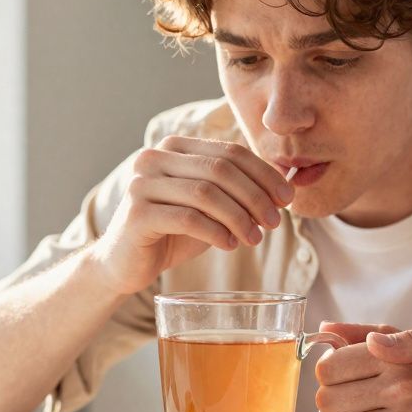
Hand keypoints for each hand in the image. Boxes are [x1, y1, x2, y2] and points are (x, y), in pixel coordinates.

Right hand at [89, 136, 293, 293]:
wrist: (123, 264)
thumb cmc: (171, 233)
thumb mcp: (210, 208)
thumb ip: (239, 191)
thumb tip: (288, 182)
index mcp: (175, 147)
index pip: (230, 152)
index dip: (264, 173)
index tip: (287, 198)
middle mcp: (154, 158)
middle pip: (220, 169)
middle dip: (255, 196)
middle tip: (275, 222)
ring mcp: (141, 184)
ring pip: (206, 193)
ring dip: (239, 217)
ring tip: (255, 239)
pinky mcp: (136, 214)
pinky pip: (187, 218)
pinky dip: (215, 232)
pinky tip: (229, 245)